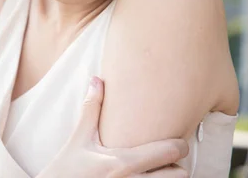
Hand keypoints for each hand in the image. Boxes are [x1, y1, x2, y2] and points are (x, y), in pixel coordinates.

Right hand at [36, 77, 188, 177]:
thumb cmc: (67, 168)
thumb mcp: (79, 138)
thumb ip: (91, 109)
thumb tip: (96, 80)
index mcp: (123, 162)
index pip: (170, 152)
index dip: (178, 144)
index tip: (175, 140)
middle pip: (180, 174)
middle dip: (175, 165)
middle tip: (165, 158)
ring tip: (157, 170)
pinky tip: (145, 177)